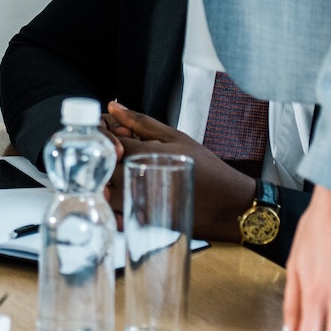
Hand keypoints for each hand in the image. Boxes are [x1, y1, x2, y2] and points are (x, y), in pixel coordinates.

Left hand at [103, 101, 255, 241]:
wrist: (231, 205)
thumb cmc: (209, 170)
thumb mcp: (177, 137)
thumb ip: (141, 122)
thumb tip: (113, 107)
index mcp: (148, 154)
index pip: (109, 142)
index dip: (101, 137)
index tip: (106, 135)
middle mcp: (142, 179)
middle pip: (103, 168)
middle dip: (99, 159)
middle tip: (108, 155)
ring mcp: (143, 204)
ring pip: (105, 195)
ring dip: (102, 184)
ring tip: (114, 175)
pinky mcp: (146, 223)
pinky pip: (116, 218)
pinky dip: (111, 210)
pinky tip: (119, 200)